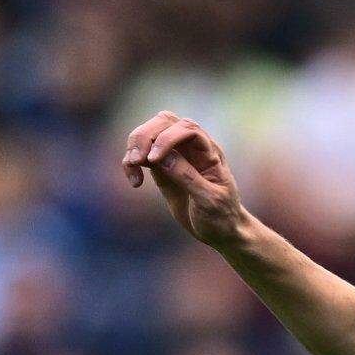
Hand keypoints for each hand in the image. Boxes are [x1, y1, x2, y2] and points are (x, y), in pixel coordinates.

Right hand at [120, 111, 252, 249]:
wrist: (220, 232)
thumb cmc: (221, 216)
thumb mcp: (209, 200)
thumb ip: (187, 177)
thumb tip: (162, 158)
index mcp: (210, 152)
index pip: (188, 129)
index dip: (168, 137)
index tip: (153, 159)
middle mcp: (192, 148)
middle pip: (165, 122)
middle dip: (146, 136)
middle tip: (136, 160)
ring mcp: (176, 156)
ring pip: (150, 134)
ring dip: (135, 146)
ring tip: (132, 169)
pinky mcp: (162, 168)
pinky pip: (142, 155)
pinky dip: (132, 163)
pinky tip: (135, 182)